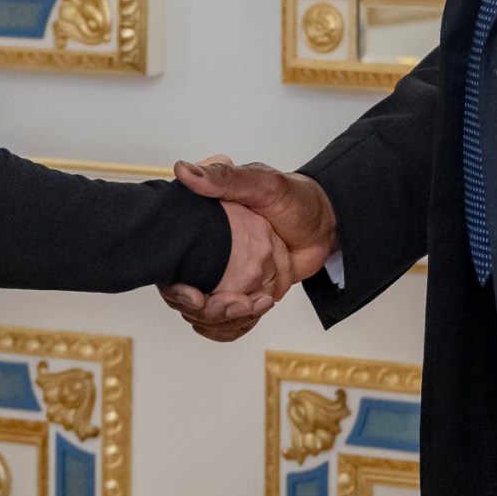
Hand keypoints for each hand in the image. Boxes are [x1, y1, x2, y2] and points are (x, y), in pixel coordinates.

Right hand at [156, 157, 337, 340]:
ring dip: (225, 321)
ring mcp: (224, 277)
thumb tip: (183, 170)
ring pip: (205, 316)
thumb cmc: (294, 198)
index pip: (171, 266)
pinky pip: (226, 322)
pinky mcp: (241, 292)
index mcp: (201, 228)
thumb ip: (223, 178)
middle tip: (238, 305)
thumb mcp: (261, 184)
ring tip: (256, 305)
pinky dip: (236, 325)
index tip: (195, 297)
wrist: (325, 224)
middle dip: (208, 311)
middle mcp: (207, 255)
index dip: (177, 289)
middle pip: (186, 300)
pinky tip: (254, 312)